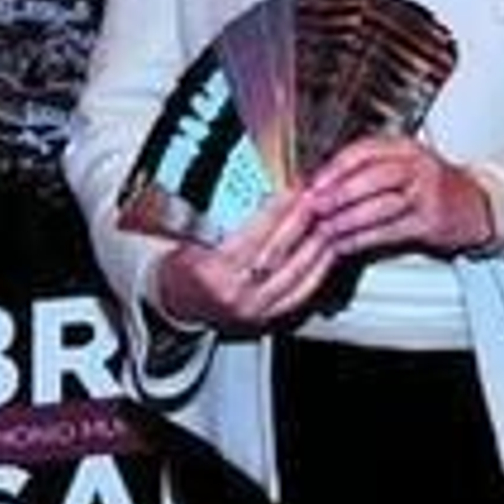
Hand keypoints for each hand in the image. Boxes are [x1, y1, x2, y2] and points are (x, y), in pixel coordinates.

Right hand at [153, 188, 342, 331]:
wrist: (175, 305)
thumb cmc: (180, 268)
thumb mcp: (185, 238)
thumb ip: (212, 216)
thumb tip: (244, 186)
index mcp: (212, 271)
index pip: (253, 236)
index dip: (276, 211)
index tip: (293, 189)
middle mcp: (236, 293)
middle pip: (279, 253)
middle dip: (302, 221)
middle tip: (317, 197)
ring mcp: (255, 308)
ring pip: (297, 274)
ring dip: (317, 244)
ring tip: (328, 219)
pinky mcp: (268, 317)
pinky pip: (302, 293)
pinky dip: (318, 270)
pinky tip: (327, 251)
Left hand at [305, 135, 493, 258]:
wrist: (477, 204)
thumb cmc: (429, 185)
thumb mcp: (403, 164)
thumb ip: (366, 169)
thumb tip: (318, 182)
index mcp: (404, 147)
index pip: (363, 151)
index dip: (335, 168)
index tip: (311, 182)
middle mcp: (417, 166)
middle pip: (372, 176)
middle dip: (338, 192)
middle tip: (313, 205)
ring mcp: (427, 194)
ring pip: (381, 205)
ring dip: (347, 219)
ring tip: (324, 228)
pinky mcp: (432, 221)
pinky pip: (390, 230)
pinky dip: (364, 238)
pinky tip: (345, 243)